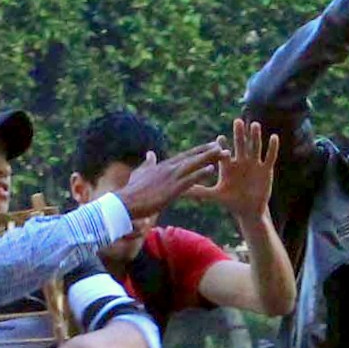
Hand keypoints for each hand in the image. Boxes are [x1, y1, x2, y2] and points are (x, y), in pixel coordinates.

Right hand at [113, 140, 230, 225]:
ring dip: (210, 158)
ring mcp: (171, 177)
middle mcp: (169, 168)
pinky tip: (211, 169)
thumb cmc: (131, 191)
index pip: (184, 156)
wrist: (125, 202)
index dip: (198, 151)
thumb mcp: (140, 173)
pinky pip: (189, 179)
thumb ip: (148, 163)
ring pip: (194, 165)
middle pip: (192, 157)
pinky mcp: (171, 189)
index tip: (209, 146)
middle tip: (222, 145)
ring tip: (223, 153)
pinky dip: (200, 173)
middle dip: (208, 151)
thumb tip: (150, 153)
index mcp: (163, 165)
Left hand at [185, 117, 279, 222]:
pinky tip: (273, 137)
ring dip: (255, 136)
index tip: (219, 138)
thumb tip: (180, 191)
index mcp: (228, 166)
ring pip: (254, 147)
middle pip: (240, 145)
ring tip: (254, 125)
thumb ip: (199, 191)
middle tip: (237, 121)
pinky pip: (269, 156)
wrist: (249, 210)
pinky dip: (272, 147)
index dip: (222, 146)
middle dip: (239, 134)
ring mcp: (254, 164)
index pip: (224, 153)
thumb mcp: (215, 195)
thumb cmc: (231, 201)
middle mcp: (241, 161)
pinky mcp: (266, 169)